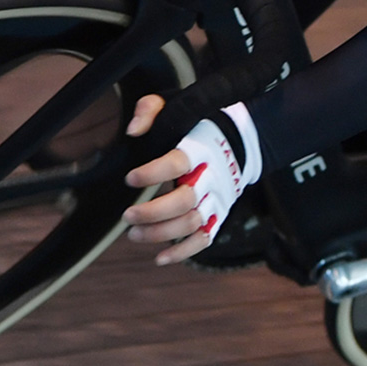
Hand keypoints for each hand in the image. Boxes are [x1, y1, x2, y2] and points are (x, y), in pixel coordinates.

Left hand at [122, 95, 262, 265]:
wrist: (238, 140)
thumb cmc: (195, 125)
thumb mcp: (172, 107)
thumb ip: (149, 111)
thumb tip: (133, 131)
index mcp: (198, 148)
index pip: (176, 162)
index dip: (153, 173)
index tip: (129, 178)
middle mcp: (211, 176)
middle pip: (185, 200)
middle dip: (153, 212)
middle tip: (128, 216)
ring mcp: (217, 198)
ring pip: (192, 223)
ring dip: (161, 233)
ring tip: (134, 234)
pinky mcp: (219, 215)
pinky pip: (205, 239)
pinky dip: (183, 252)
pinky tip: (160, 258)